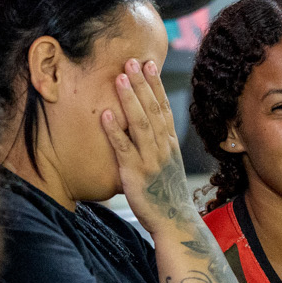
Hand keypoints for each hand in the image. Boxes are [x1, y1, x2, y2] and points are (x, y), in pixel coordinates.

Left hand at [101, 60, 192, 233]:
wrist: (175, 222)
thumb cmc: (167, 195)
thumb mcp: (167, 165)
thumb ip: (159, 145)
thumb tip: (150, 128)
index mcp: (169, 143)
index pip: (162, 107)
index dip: (155, 85)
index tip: (148, 64)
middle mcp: (162, 147)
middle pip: (152, 109)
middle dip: (142, 84)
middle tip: (132, 61)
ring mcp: (150, 159)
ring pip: (140, 124)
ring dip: (129, 99)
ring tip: (119, 78)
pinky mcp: (135, 174)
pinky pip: (124, 149)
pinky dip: (115, 131)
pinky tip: (106, 115)